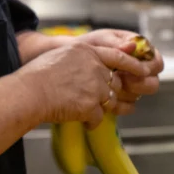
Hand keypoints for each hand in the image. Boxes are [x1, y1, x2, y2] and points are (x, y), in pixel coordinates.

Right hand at [17, 42, 153, 127]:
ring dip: (105, 108)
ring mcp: (94, 87)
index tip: (144, 70)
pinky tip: (84, 123)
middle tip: (114, 100)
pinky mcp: (91, 106)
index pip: (118, 56)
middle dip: (112, 92)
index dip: (133, 64)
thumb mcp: (61, 55)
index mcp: (87, 51)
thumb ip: (80, 57)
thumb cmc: (38, 74)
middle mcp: (94, 67)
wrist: (30, 92)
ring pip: (109, 100)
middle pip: (113, 82)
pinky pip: (99, 117)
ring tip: (95, 113)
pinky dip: (92, 122)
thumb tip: (90, 64)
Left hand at [76, 30, 163, 114]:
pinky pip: (126, 107)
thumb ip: (116, 43)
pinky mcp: (119, 98)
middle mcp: (137, 70)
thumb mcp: (101, 40)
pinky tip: (110, 100)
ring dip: (129, 94)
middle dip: (140, 84)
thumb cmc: (87, 46)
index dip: (150, 67)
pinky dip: (120, 105)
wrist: (69, 60)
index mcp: (138, 52)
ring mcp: (129, 85)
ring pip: (139, 96)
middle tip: (126, 81)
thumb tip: (133, 45)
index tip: (140, 69)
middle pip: (153, 82)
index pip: (156, 61)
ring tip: (113, 88)